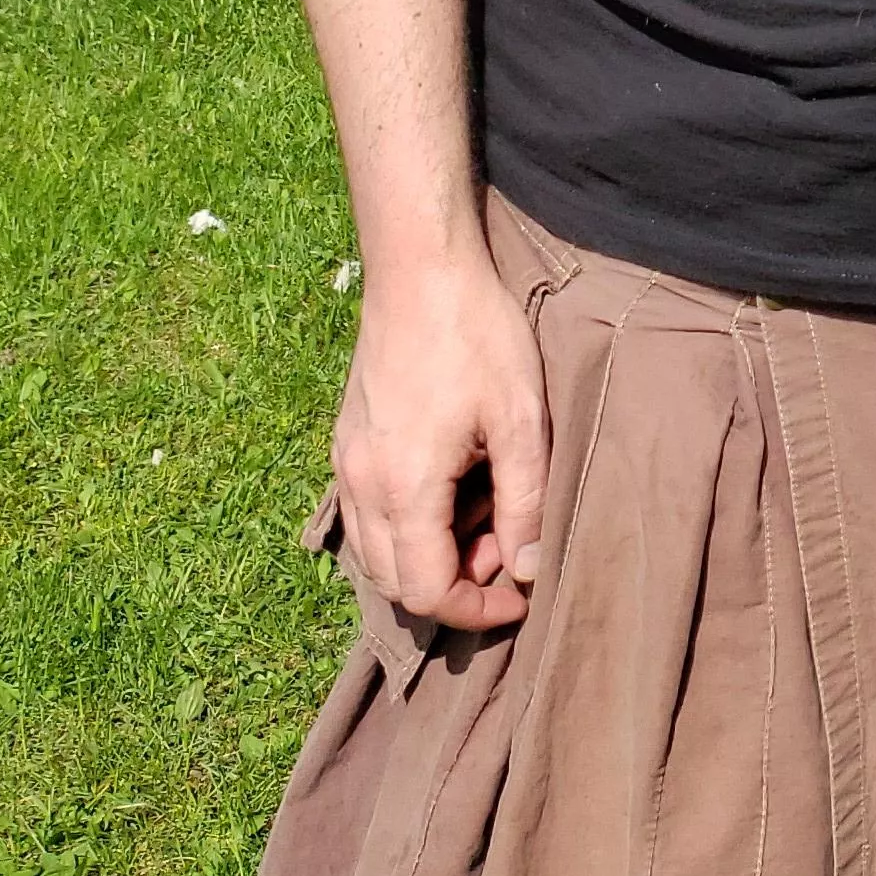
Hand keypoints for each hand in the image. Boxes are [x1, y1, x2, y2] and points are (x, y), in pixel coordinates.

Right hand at [331, 244, 550, 629]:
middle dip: (454, 583)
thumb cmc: (477, 334)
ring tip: (483, 511)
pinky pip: (366, 515)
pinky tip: (449, 487)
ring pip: (375, 553)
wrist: (420, 267)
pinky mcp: (346, 441)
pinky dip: (405, 527)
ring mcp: (346, 462)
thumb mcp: (522, 420)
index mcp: (403, 488)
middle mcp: (360, 485)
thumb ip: (526, 504)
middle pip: (395, 583)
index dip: (476, 609)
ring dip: (427, 556)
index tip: (521, 592)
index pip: (426, 592)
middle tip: (507, 542)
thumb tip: (529, 570)